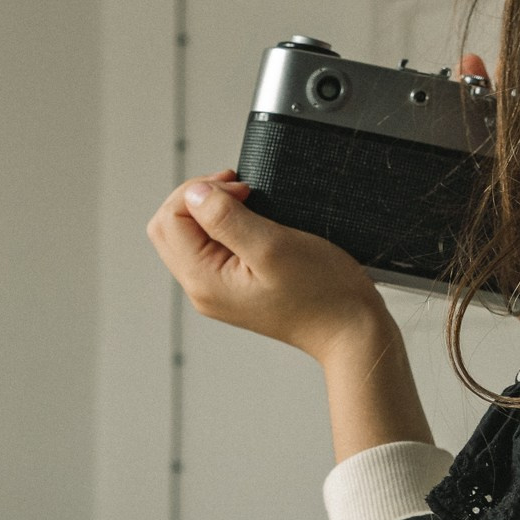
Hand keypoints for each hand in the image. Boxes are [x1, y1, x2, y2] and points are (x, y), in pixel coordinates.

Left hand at [147, 170, 392, 360]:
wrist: (350, 330)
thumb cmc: (321, 292)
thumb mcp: (272, 246)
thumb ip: (225, 219)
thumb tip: (194, 193)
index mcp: (203, 280)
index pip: (170, 219)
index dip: (202, 192)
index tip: (243, 190)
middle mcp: (201, 288)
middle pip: (169, 226)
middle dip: (199, 197)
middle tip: (240, 189)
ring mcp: (215, 289)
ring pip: (188, 235)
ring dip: (212, 210)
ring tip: (248, 201)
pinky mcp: (232, 286)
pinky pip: (209, 247)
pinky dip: (225, 225)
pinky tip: (253, 220)